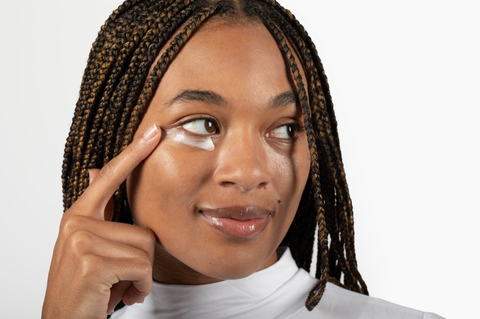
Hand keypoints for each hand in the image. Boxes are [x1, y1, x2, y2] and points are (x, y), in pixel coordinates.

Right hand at [42, 125, 160, 318]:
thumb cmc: (85, 287)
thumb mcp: (90, 247)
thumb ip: (99, 212)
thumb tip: (97, 171)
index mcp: (79, 216)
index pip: (110, 178)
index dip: (134, 154)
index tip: (154, 132)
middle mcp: (77, 222)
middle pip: (144, 230)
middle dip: (141, 262)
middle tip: (119, 278)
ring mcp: (82, 240)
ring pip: (145, 250)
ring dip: (140, 277)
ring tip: (118, 287)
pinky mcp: (91, 261)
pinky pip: (141, 267)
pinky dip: (140, 288)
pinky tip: (121, 295)